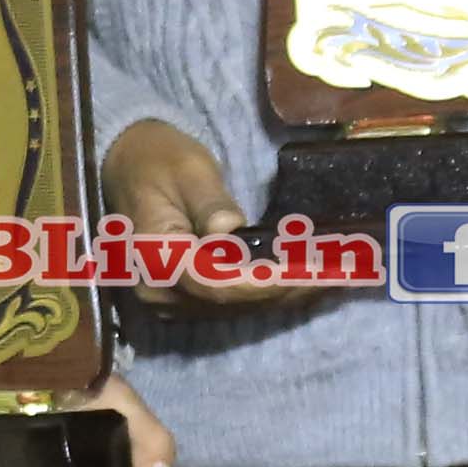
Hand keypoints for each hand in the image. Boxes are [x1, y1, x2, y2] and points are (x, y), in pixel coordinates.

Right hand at [102, 118, 343, 304]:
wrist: (125, 163)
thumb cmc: (158, 158)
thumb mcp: (188, 168)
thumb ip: (210, 203)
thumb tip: (230, 233)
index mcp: (155, 255)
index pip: (217, 284)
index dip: (267, 284)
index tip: (312, 275)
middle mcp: (158, 290)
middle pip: (232, 303)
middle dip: (289, 291)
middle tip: (342, 274)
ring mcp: (169, 299)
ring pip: (236, 308)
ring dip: (286, 296)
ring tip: (334, 278)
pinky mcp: (183, 297)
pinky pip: (231, 302)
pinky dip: (269, 294)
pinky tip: (305, 282)